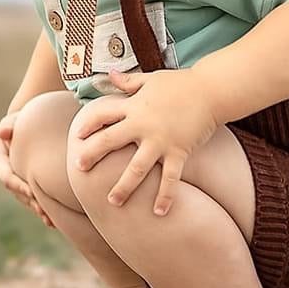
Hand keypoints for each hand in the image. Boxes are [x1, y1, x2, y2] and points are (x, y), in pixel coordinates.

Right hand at [0, 114, 55, 227]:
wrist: (32, 124)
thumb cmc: (23, 121)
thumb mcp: (15, 120)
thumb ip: (9, 124)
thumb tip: (3, 132)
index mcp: (2, 162)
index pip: (8, 178)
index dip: (19, 186)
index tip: (31, 191)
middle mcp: (11, 175)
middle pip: (19, 194)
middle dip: (31, 203)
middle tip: (44, 212)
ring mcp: (21, 182)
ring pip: (29, 200)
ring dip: (39, 210)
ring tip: (52, 220)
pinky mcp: (33, 186)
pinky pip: (38, 200)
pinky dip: (47, 210)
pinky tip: (57, 221)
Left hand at [70, 68, 218, 216]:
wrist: (211, 91)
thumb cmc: (181, 83)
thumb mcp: (151, 79)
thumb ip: (128, 81)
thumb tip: (109, 75)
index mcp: (134, 105)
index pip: (103, 114)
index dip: (88, 124)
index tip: (77, 136)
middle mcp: (143, 125)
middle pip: (110, 141)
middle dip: (93, 155)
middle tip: (79, 168)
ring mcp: (160, 141)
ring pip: (136, 168)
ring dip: (124, 186)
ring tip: (112, 201)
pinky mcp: (178, 152)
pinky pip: (170, 179)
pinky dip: (165, 196)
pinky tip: (159, 213)